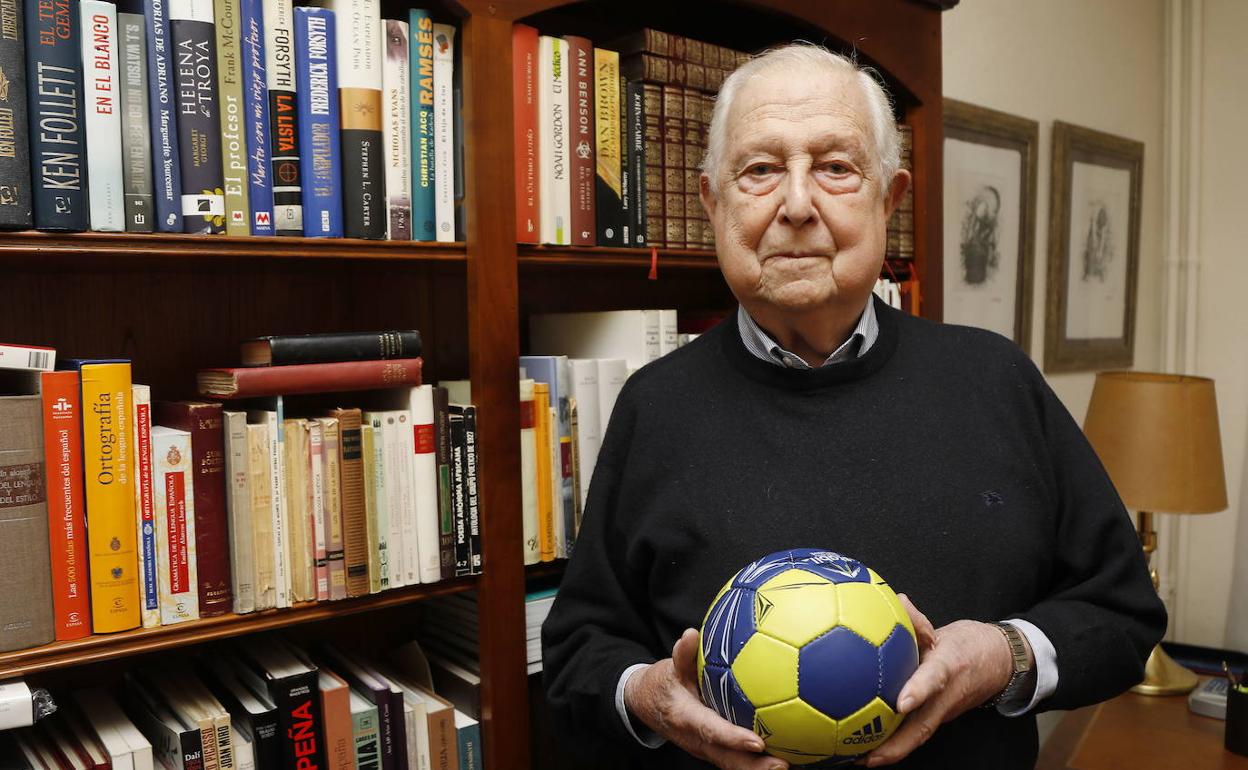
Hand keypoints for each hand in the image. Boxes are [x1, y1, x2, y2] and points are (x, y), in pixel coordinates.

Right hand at [624, 628, 788, 769]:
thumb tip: (691, 634)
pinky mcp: (712, 750)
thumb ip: (682, 655)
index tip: (757, 741)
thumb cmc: (662, 684)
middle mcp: (696, 740)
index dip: (733, 738)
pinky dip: (756, 762)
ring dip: (759, 768)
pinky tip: (785, 755)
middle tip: (783, 765)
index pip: (711, 731)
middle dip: (754, 766)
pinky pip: (735, 759)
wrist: (646, 705)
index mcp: (685, 718)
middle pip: (727, 759)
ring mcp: (704, 748)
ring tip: (790, 764)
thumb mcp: (668, 668)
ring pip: (733, 763)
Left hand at [862, 597, 1017, 766]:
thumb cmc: (968, 644)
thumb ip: (916, 618)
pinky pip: (914, 731)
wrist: (1001, 663)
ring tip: (857, 759)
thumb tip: (895, 601)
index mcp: (949, 667)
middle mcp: (947, 696)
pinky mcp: (939, 716)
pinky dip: (892, 741)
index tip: (901, 703)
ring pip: (918, 735)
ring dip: (890, 751)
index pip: (934, 678)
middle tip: (867, 756)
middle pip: (923, 726)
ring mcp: (944, 710)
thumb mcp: (944, 627)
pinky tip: (865, 745)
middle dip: (896, 745)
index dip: (919, 690)